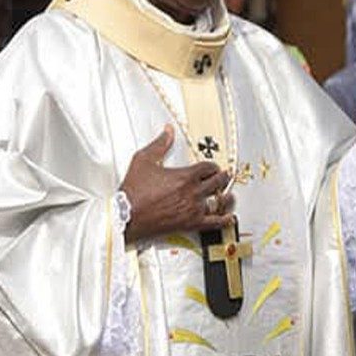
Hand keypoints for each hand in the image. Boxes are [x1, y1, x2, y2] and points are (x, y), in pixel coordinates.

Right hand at [120, 127, 234, 242]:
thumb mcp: (144, 160)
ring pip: (219, 202)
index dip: (213, 166)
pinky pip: (213, 223)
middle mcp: (192, 192)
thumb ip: (160, 144)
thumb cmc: (133, 191)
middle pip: (217, 183)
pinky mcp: (190, 224)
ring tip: (228, 195)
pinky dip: (224, 220)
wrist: (126, 214)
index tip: (213, 167)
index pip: (208, 167)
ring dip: (226, 197)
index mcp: (185, 176)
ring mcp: (193, 209)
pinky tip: (229, 218)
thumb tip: (168, 131)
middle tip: (225, 176)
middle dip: (223, 178)